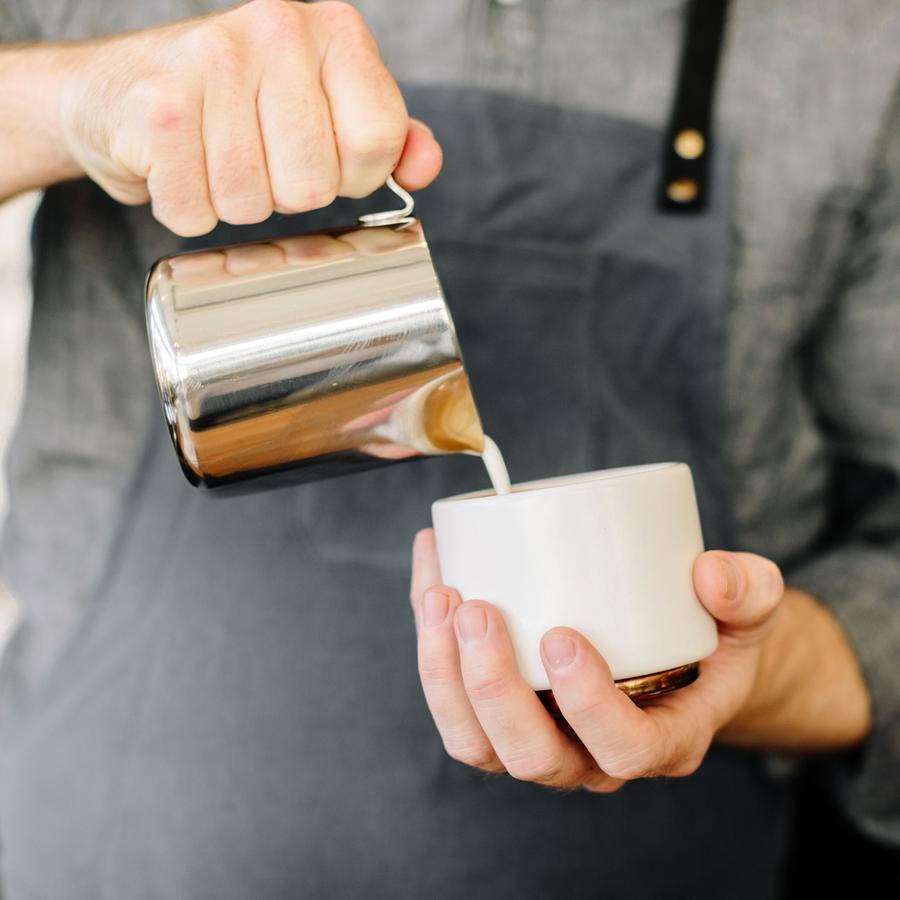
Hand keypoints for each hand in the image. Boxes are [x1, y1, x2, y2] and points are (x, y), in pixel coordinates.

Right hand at [57, 0, 441, 234]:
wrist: (115, 90)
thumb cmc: (231, 104)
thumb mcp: (321, 105)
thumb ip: (382, 134)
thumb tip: (424, 166)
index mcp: (331, 30)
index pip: (379, 141)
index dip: (352, 174)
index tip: (321, 155)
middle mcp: (275, 31)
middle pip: (316, 184)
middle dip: (285, 193)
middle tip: (255, 155)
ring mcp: (212, 64)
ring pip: (254, 205)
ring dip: (232, 202)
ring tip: (212, 156)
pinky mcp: (159, 110)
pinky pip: (197, 213)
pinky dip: (185, 207)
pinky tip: (177, 166)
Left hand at [408, 528, 785, 791]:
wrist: (673, 645)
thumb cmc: (710, 633)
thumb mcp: (749, 608)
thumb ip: (747, 590)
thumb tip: (712, 576)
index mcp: (661, 738)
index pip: (625, 749)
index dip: (587, 705)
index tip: (561, 637)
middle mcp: (593, 755)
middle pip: (532, 756)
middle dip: (493, 686)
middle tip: (478, 610)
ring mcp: (542, 738)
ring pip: (477, 742)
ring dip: (445, 675)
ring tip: (439, 597)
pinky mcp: (501, 712)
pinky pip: (454, 703)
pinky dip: (432, 644)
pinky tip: (430, 580)